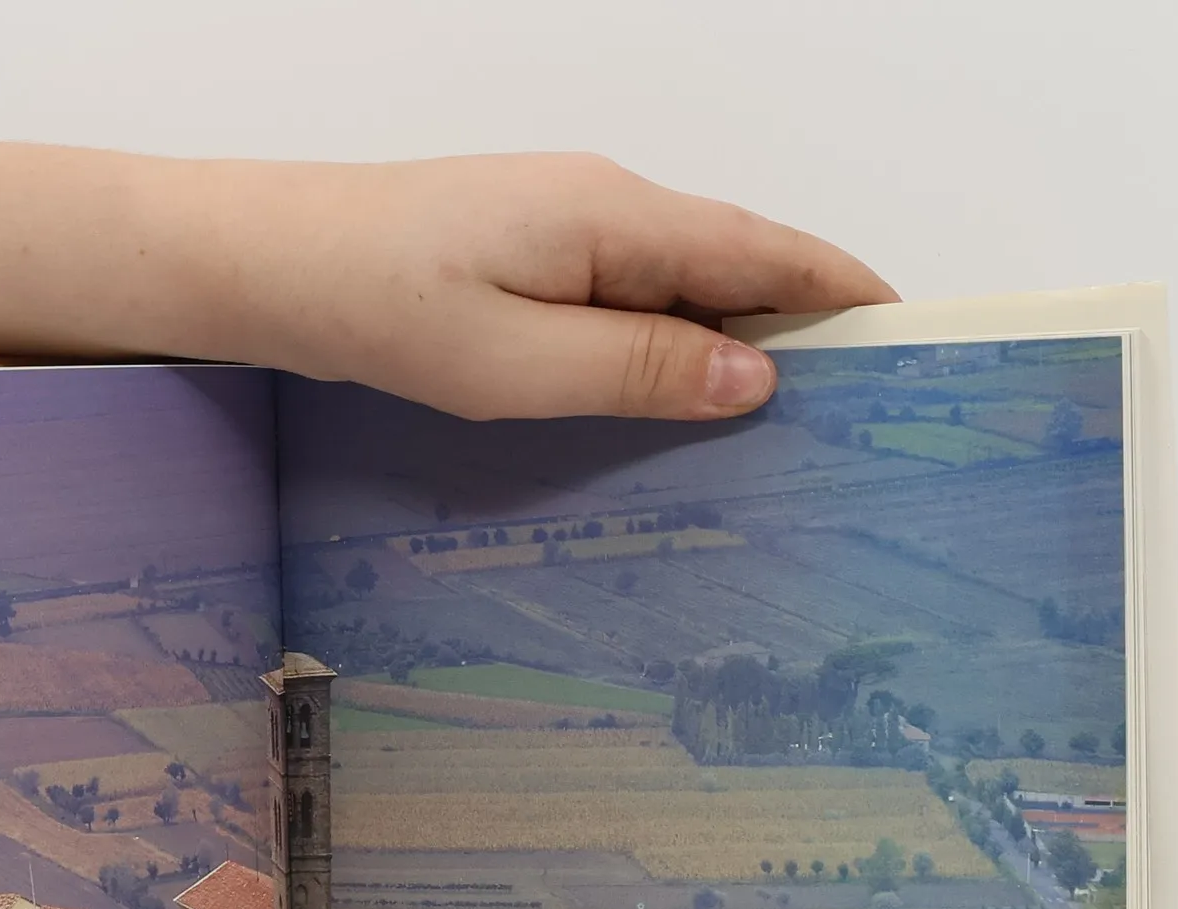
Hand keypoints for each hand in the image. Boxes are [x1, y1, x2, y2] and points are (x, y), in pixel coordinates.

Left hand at [0, 145, 894, 421]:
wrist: (259, 263)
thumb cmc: (375, 307)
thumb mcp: (515, 363)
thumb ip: (640, 367)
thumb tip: (756, 374)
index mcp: (620, 220)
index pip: (772, 252)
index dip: (850, 301)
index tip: (919, 352)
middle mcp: (606, 207)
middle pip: (740, 265)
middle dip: (808, 333)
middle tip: (865, 423)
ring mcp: (564, 226)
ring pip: (684, 285)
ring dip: (736, 345)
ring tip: (788, 433)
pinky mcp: (525, 255)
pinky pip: (628, 296)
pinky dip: (671, 344)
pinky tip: (676, 402)